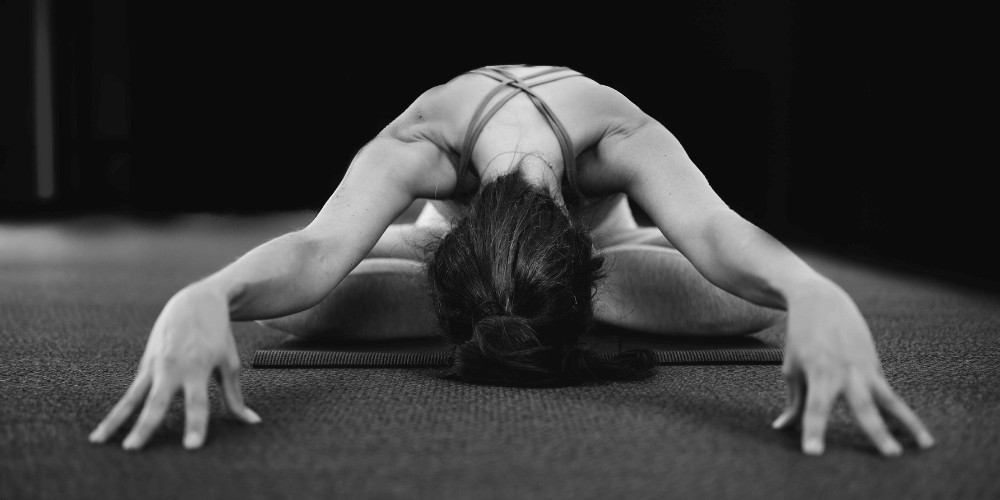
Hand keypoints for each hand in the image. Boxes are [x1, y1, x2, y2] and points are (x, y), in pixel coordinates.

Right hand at [88, 286, 261, 449]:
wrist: (196, 301)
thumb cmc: (218, 334)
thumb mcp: (229, 363)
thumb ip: (235, 396)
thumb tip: (252, 422)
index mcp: (199, 367)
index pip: (198, 402)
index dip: (196, 424)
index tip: (191, 447)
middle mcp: (173, 367)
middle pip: (158, 402)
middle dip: (145, 426)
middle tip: (134, 448)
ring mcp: (156, 365)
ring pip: (132, 398)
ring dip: (116, 421)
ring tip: (100, 441)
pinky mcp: (145, 364)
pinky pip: (130, 392)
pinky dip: (117, 411)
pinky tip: (105, 430)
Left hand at [771, 280, 934, 455]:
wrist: (821, 300)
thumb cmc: (801, 336)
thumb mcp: (792, 367)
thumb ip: (794, 400)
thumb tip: (782, 428)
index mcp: (818, 371)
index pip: (814, 407)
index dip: (814, 429)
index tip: (813, 452)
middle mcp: (845, 371)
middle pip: (862, 406)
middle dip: (877, 431)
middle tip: (890, 454)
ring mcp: (864, 369)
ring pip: (890, 400)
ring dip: (909, 423)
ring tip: (925, 445)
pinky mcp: (874, 367)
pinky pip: (890, 394)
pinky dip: (901, 413)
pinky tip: (915, 434)